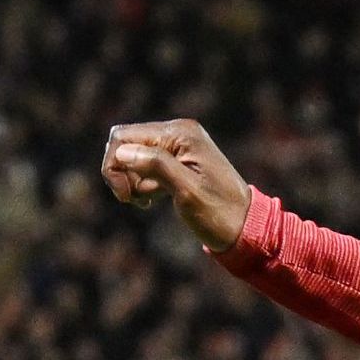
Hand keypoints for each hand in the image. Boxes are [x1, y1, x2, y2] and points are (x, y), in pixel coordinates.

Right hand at [101, 118, 258, 253]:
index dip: (114, 165)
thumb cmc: (219, 213)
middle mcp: (178, 132)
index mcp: (180, 134)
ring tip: (150, 200)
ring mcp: (179, 144)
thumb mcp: (187, 192)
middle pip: (124, 143)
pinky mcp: (178, 159)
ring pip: (132, 155)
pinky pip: (145, 164)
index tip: (126, 195)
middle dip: (122, 172)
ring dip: (132, 180)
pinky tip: (155, 198)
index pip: (122, 137)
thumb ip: (156, 166)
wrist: (245, 227)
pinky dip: (143, 182)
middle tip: (135, 199)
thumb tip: (122, 151)